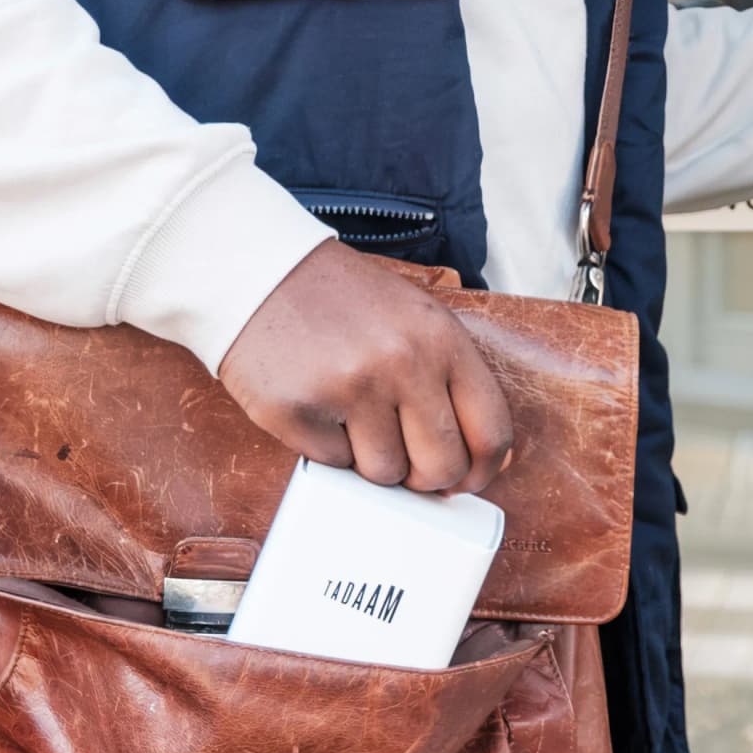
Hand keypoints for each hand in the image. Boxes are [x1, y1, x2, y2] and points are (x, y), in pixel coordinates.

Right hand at [214, 241, 516, 494]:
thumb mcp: (415, 318)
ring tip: (350, 412)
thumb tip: (486, 455)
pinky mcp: (299, 411)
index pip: (491, 432)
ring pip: (385, 473)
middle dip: (423, 476)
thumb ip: (452, 378)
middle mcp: (403, 362)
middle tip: (403, 456)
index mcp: (442, 338)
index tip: (466, 481)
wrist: (260, 272)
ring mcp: (350, 387)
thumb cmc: (343, 301)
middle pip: (441, 468)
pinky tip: (317, 404)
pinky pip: (333, 464)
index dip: (482, 470)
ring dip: (368, 457)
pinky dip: (325, 445)